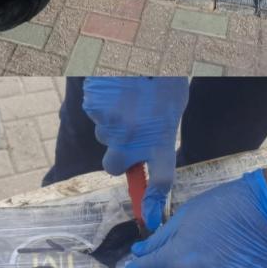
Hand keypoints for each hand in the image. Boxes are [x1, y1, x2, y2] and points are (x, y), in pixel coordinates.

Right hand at [82, 77, 188, 229]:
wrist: (144, 50)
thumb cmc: (163, 78)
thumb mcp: (172, 109)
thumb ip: (159, 136)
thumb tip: (145, 157)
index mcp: (160, 139)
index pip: (160, 181)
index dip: (153, 203)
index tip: (149, 217)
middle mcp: (134, 137)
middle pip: (114, 167)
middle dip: (117, 157)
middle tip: (126, 137)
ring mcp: (110, 124)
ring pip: (104, 136)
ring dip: (112, 125)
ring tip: (126, 100)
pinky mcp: (94, 109)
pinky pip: (95, 116)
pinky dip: (102, 107)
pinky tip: (115, 91)